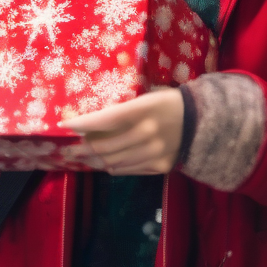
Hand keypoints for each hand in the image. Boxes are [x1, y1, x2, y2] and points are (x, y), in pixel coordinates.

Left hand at [57, 87, 183, 174]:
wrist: (202, 121)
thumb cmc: (170, 102)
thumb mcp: (148, 96)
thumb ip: (125, 108)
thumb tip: (95, 119)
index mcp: (143, 109)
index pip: (106, 118)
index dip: (83, 123)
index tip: (64, 125)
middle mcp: (146, 133)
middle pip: (105, 145)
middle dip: (82, 148)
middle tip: (68, 150)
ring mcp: (153, 152)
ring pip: (114, 161)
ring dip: (94, 160)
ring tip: (82, 159)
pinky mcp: (160, 166)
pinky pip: (129, 170)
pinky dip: (114, 167)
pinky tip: (106, 164)